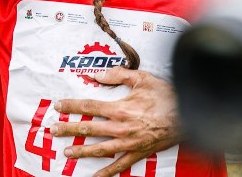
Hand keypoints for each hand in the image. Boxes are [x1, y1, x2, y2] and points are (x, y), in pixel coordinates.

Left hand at [51, 67, 180, 176]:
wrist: (188, 114)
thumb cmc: (166, 95)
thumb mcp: (142, 78)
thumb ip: (117, 75)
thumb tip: (97, 75)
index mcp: (121, 108)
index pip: (89, 107)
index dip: (72, 106)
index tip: (58, 105)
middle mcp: (122, 128)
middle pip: (89, 129)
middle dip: (69, 129)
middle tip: (53, 130)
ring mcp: (129, 143)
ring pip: (100, 149)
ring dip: (81, 151)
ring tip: (66, 153)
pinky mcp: (138, 153)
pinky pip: (120, 165)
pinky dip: (106, 172)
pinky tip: (95, 176)